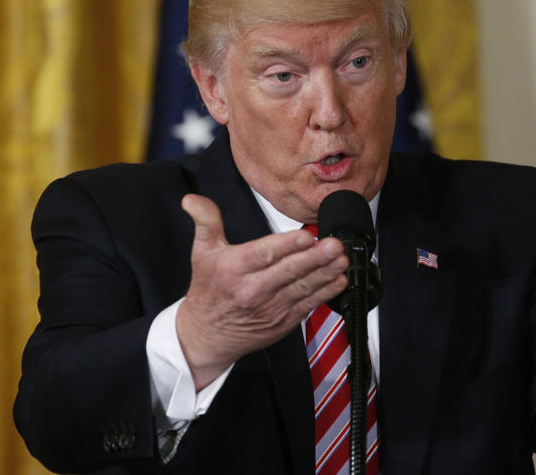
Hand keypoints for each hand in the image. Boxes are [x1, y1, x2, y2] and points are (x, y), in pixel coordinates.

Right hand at [176, 193, 348, 389]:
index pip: (264, 254)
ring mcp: (270, 308)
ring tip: (342, 260)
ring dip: (325, 274)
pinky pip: (307, 306)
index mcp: (233, 269)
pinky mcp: (282, 322)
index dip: (287, 245)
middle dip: (315, 258)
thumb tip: (193, 199)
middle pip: (288, 272)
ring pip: (302, 289)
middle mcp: (252, 290)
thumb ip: (205, 221)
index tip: (307, 236)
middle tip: (334, 245)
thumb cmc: (208, 290)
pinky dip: (325, 294)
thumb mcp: (201, 252)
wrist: (206, 336)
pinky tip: (339, 281)